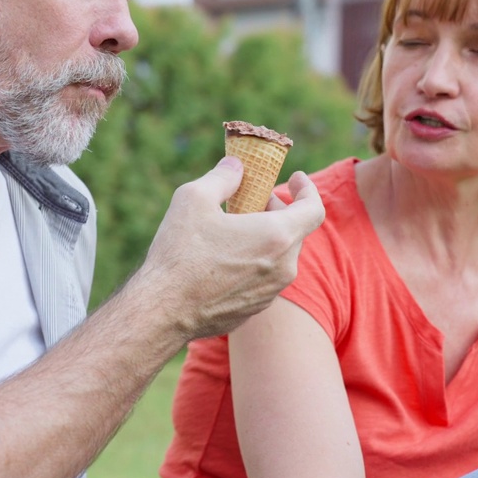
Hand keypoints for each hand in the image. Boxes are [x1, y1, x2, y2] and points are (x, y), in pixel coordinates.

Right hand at [137, 156, 324, 340]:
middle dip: (278, 210)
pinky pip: (263, 278)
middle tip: (252, 199)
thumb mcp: (195, 198)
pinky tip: (223, 258)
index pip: (313, 209)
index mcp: (277, 236)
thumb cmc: (180, 253)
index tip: (297, 178)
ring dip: (265, 237)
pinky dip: (254, 261)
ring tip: (234, 228)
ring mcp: (270, 292)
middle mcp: (283, 267)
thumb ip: (223, 176)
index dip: (308, 190)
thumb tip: (236, 166)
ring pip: (279, 256)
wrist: (163, 310)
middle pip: (295, 231)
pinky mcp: (254, 309)